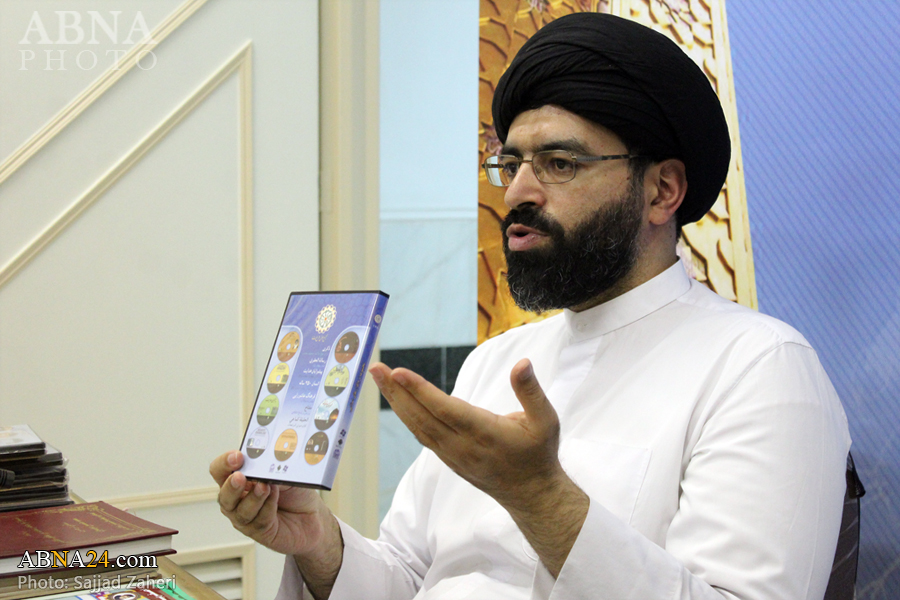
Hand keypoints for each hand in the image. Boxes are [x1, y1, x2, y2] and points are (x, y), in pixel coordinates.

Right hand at [210, 451, 340, 561]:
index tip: (237, 457)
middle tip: (240, 476)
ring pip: (239, 511)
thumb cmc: (296, 492)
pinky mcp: (259, 532)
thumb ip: (270, 470)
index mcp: (240, 479)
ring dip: (253, 497)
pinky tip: (276, 501)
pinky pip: (258, 521)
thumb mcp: (285, 474)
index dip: (224, 464)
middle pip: (223, 494)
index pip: (221, 471)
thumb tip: (261, 468)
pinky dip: (267, 508)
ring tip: (265, 487)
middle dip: (231, 485)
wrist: (314, 515)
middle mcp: (238, 499)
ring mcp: (246, 517)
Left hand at [370, 358, 586, 524]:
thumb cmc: (538, 454)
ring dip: (396, 401)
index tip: (398, 372)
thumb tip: (521, 363)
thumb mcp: (546, 420)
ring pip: (417, 426)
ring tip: (380, 378)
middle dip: (396, 391)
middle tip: (375, 368)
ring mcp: (452, 455)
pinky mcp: (448, 459)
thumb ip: (530, 391)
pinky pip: (422, 435)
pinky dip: (406, 415)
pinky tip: (397, 400)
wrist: (531, 495)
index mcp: (484, 433)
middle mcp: (462, 445)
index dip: (420, 390)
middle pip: (421, 416)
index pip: (445, 409)